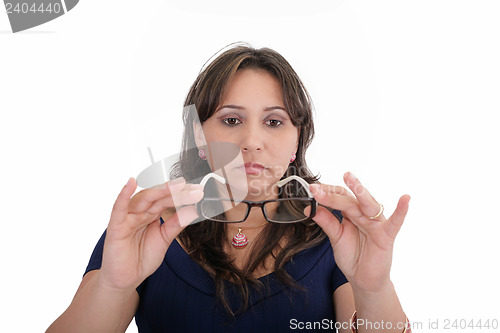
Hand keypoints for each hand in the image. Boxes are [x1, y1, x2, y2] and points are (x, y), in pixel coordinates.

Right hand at [98, 177, 203, 290]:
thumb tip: (193, 210)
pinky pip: (118, 209)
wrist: (126, 280)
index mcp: (151, 214)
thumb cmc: (141, 258)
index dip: (183, 194)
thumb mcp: (165, 239)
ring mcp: (127, 218)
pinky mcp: (116, 227)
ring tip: (177, 186)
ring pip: (144, 199)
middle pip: (159, 197)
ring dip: (160, 190)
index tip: (199, 191)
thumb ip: (176, 224)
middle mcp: (139, 212)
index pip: (167, 199)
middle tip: (196, 189)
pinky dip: (123, 195)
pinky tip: (130, 183)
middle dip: (177, 192)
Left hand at [306, 172, 409, 292]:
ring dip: (359, 191)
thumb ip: (326, 222)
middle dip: (333, 193)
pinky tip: (405, 198)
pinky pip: (395, 222)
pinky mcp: (386, 236)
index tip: (311, 190)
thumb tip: (310, 209)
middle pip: (349, 199)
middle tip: (316, 188)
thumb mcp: (336, 237)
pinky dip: (401, 211)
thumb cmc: (352, 256)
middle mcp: (364, 214)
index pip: (339, 197)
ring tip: (350, 179)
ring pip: (368, 204)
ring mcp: (376, 223)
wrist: (363, 279)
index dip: (326, 193)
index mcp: (352, 213)